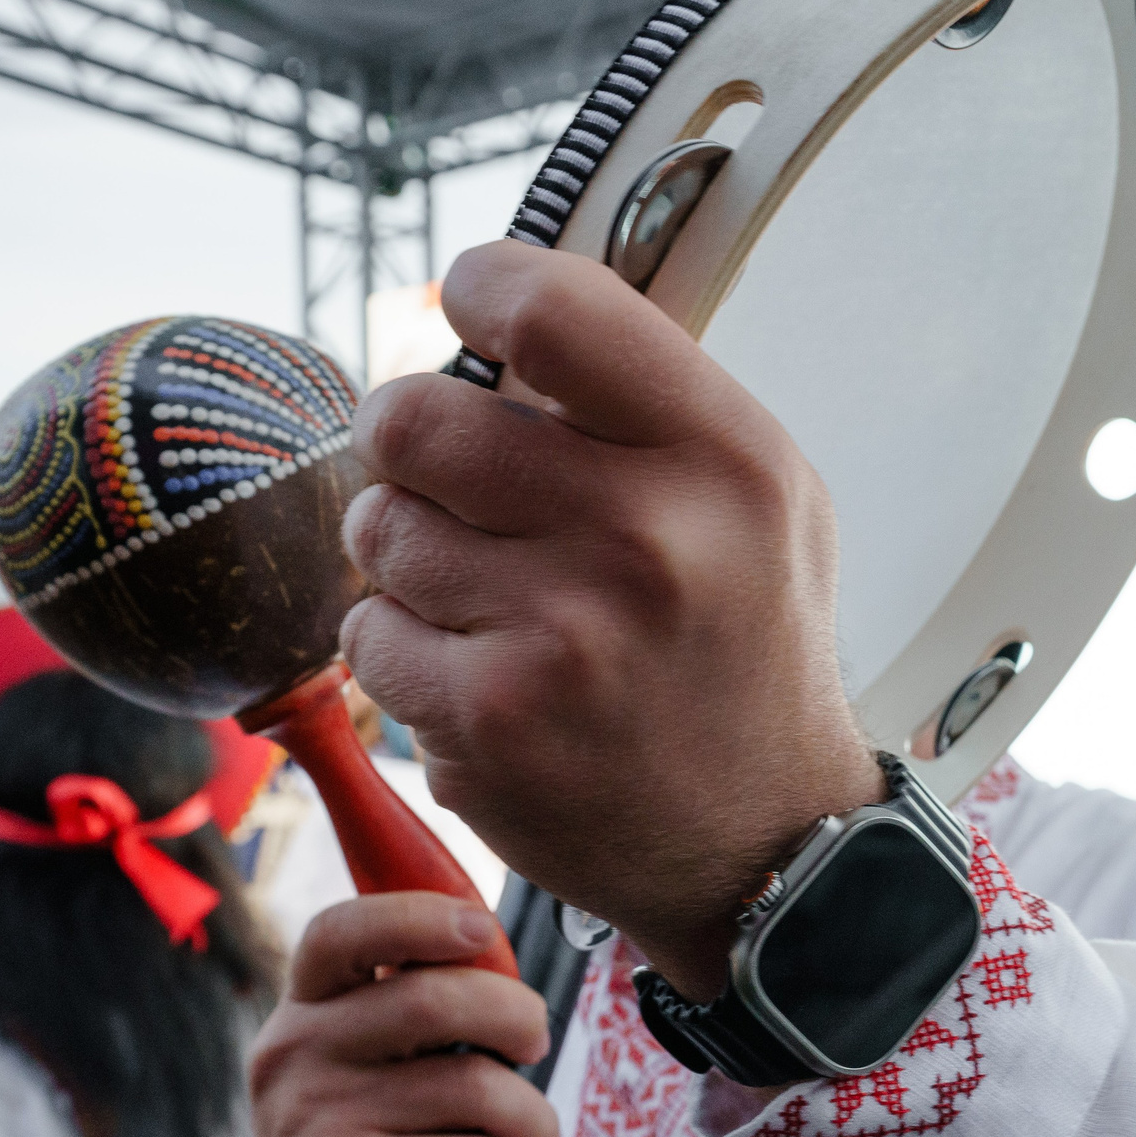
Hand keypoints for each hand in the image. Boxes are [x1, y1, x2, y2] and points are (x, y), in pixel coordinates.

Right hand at [235, 892, 561, 1136]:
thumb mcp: (360, 1084)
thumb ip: (410, 1028)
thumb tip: (511, 981)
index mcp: (302, 1017)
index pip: (343, 934)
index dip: (419, 915)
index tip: (481, 927)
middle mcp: (297, 1057)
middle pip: (438, 1000)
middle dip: (520, 1021)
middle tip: (538, 1052)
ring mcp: (316, 1120)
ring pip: (478, 1090)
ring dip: (537, 1131)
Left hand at [341, 241, 881, 998]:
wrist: (767, 846)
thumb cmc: (746, 648)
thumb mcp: (762, 497)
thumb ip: (648, 396)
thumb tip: (499, 302)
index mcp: (726, 459)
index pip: (548, 307)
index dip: (479, 291)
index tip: (471, 313)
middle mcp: (648, 539)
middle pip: (413, 414)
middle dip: (407, 440)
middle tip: (443, 473)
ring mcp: (560, 637)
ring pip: (377, 526)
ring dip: (405, 552)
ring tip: (479, 588)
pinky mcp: (489, 723)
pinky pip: (368, 634)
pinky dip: (402, 648)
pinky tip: (477, 669)